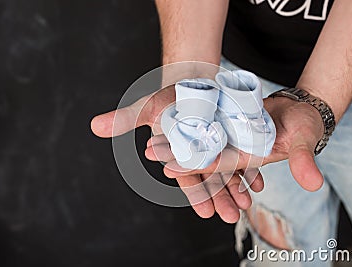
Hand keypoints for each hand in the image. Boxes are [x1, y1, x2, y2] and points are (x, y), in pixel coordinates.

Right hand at [91, 86, 262, 222]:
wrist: (191, 82)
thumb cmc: (167, 97)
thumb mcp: (146, 107)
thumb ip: (123, 120)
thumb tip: (93, 126)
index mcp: (178, 154)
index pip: (186, 178)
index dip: (195, 193)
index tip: (206, 212)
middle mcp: (197, 154)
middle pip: (210, 179)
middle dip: (221, 197)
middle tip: (233, 216)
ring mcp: (214, 147)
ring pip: (227, 172)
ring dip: (237, 188)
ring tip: (248, 204)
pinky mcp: (229, 138)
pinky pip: (241, 156)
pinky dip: (249, 169)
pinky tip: (257, 184)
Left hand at [147, 96, 324, 191]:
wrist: (303, 110)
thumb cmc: (306, 126)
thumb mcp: (305, 141)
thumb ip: (305, 161)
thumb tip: (314, 185)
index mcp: (249, 159)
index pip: (217, 167)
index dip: (194, 168)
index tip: (168, 169)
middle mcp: (237, 150)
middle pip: (202, 154)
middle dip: (176, 155)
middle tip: (149, 151)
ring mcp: (232, 136)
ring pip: (201, 139)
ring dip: (179, 140)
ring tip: (153, 140)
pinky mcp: (232, 122)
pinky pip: (210, 124)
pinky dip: (194, 123)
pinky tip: (174, 123)